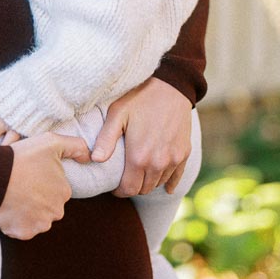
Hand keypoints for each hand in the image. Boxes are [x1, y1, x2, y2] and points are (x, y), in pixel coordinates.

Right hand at [0, 132, 90, 239]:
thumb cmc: (22, 157)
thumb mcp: (51, 142)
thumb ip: (76, 146)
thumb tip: (91, 157)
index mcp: (64, 192)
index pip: (57, 190)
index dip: (44, 182)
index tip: (31, 174)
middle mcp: (56, 212)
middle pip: (48, 206)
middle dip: (38, 199)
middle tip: (21, 185)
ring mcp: (39, 225)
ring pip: (37, 219)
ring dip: (28, 211)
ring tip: (14, 195)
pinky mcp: (23, 233)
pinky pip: (22, 229)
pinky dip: (16, 222)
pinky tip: (9, 207)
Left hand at [91, 77, 192, 196]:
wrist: (171, 87)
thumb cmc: (140, 98)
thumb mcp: (117, 114)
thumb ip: (106, 139)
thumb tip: (95, 160)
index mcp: (139, 157)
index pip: (129, 189)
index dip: (120, 191)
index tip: (114, 186)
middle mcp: (158, 163)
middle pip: (144, 189)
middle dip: (133, 187)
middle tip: (125, 178)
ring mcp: (173, 159)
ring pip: (159, 184)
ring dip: (148, 182)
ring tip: (139, 174)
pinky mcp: (184, 153)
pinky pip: (176, 177)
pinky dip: (169, 183)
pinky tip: (165, 186)